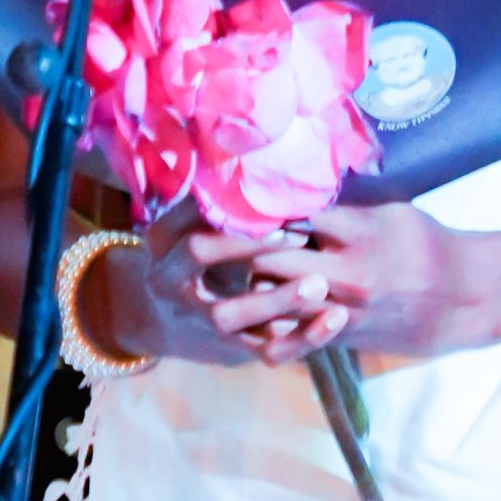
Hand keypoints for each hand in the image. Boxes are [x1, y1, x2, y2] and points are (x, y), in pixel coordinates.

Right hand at [82, 204, 344, 367]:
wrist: (172, 318)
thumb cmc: (197, 251)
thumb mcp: (192, 223)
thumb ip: (220, 198)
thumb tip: (257, 150)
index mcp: (163, 240)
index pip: (188, 212)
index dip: (228, 204)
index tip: (270, 196)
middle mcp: (171, 280)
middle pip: (201, 254)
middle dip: (247, 243)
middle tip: (298, 233)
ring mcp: (199, 318)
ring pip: (230, 315)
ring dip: (276, 299)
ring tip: (318, 283)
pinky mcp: (232, 349)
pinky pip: (267, 350)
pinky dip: (303, 338)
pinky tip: (336, 319)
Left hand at [193, 202, 473, 365]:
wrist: (459, 298)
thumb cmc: (425, 244)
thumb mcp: (389, 212)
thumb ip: (344, 206)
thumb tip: (302, 187)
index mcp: (357, 232)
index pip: (294, 213)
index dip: (261, 203)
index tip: (234, 190)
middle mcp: (344, 271)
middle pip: (272, 255)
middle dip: (243, 242)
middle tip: (214, 226)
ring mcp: (340, 308)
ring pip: (273, 295)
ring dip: (252, 278)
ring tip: (229, 263)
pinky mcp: (339, 335)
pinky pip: (289, 327)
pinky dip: (270, 312)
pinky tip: (256, 299)